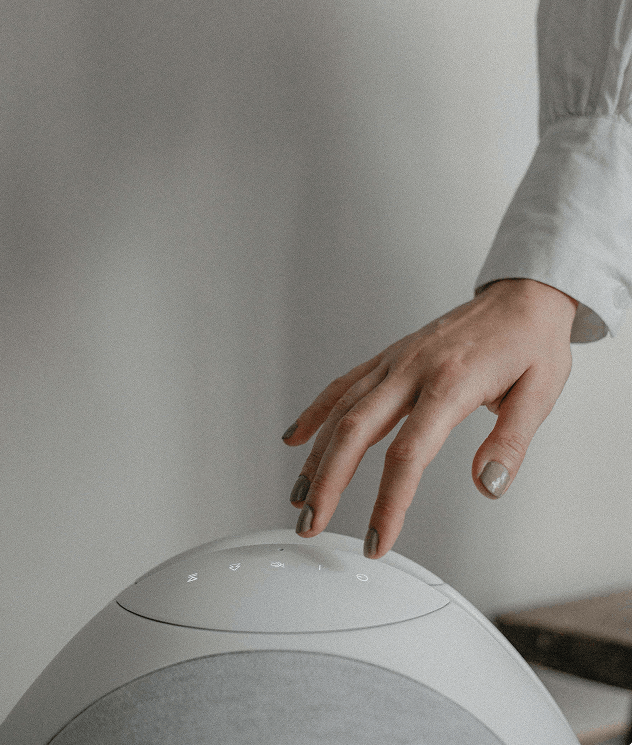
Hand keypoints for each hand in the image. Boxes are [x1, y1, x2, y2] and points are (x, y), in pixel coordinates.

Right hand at [283, 278, 577, 558]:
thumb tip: (488, 485)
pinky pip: (344, 384)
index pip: (408, 454)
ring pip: (341, 409)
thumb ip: (510, 442)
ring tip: (299, 495)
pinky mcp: (391, 356)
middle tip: (311, 523)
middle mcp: (413, 370)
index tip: (377, 539)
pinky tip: (297, 437)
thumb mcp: (540, 394)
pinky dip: (316, 411)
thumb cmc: (532, 342)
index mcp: (451, 384)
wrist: (522, 297)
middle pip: (355, 431)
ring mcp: (397, 361)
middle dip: (327, 482)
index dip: (387, 503)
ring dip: (315, 455)